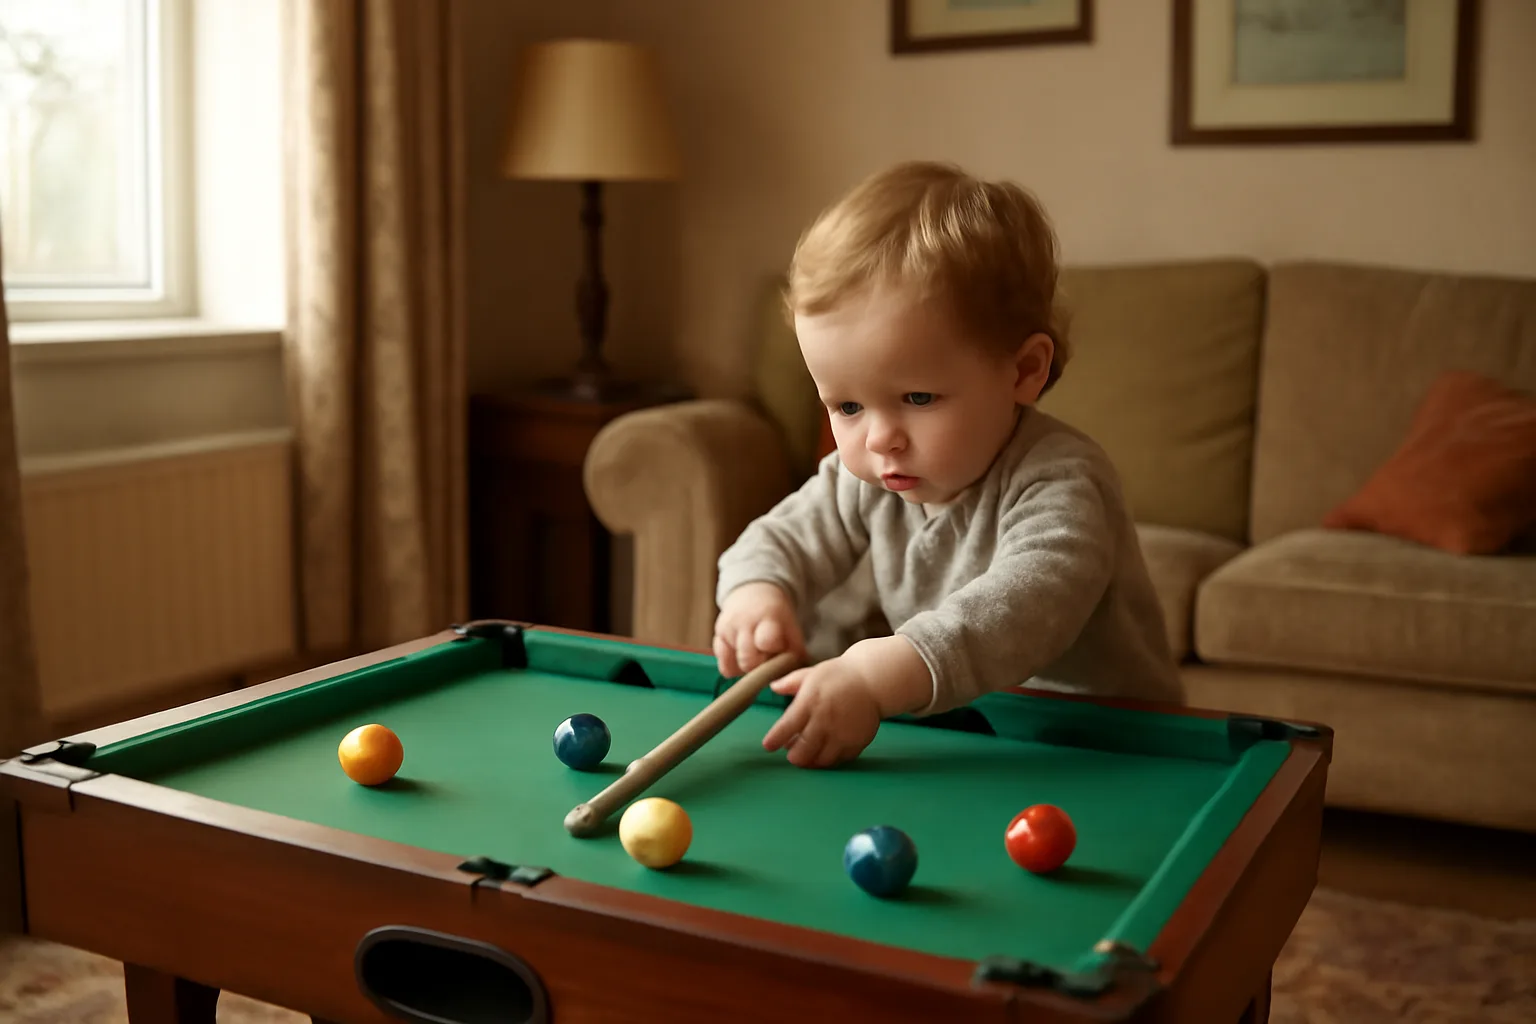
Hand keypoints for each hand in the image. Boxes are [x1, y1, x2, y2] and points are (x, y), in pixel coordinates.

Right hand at [713, 582, 805, 676]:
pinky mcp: (717, 638)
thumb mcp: (791, 628)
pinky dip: (734, 668)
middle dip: (759, 667)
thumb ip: (796, 652)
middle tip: (766, 659)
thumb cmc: (776, 618)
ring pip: (733, 667)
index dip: (772, 652)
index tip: (777, 650)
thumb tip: (796, 677)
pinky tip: (743, 657)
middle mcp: (742, 623)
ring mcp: (727, 631)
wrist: (752, 594)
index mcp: (766, 618)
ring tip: (755, 657)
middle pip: (747, 661)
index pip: (766, 642)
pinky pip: (724, 667)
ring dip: (746, 669)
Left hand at [762, 636, 932, 767]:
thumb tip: (772, 687)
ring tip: (807, 754)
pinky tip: (825, 751)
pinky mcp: (856, 742)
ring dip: (810, 760)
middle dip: (793, 755)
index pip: (786, 728)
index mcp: (809, 702)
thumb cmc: (839, 675)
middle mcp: (824, 721)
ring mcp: (842, 734)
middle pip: (802, 751)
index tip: (768, 745)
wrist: (873, 679)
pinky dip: (830, 759)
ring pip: (820, 760)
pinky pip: (839, 760)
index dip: (774, 740)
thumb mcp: (812, 673)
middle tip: (791, 751)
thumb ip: (790, 683)